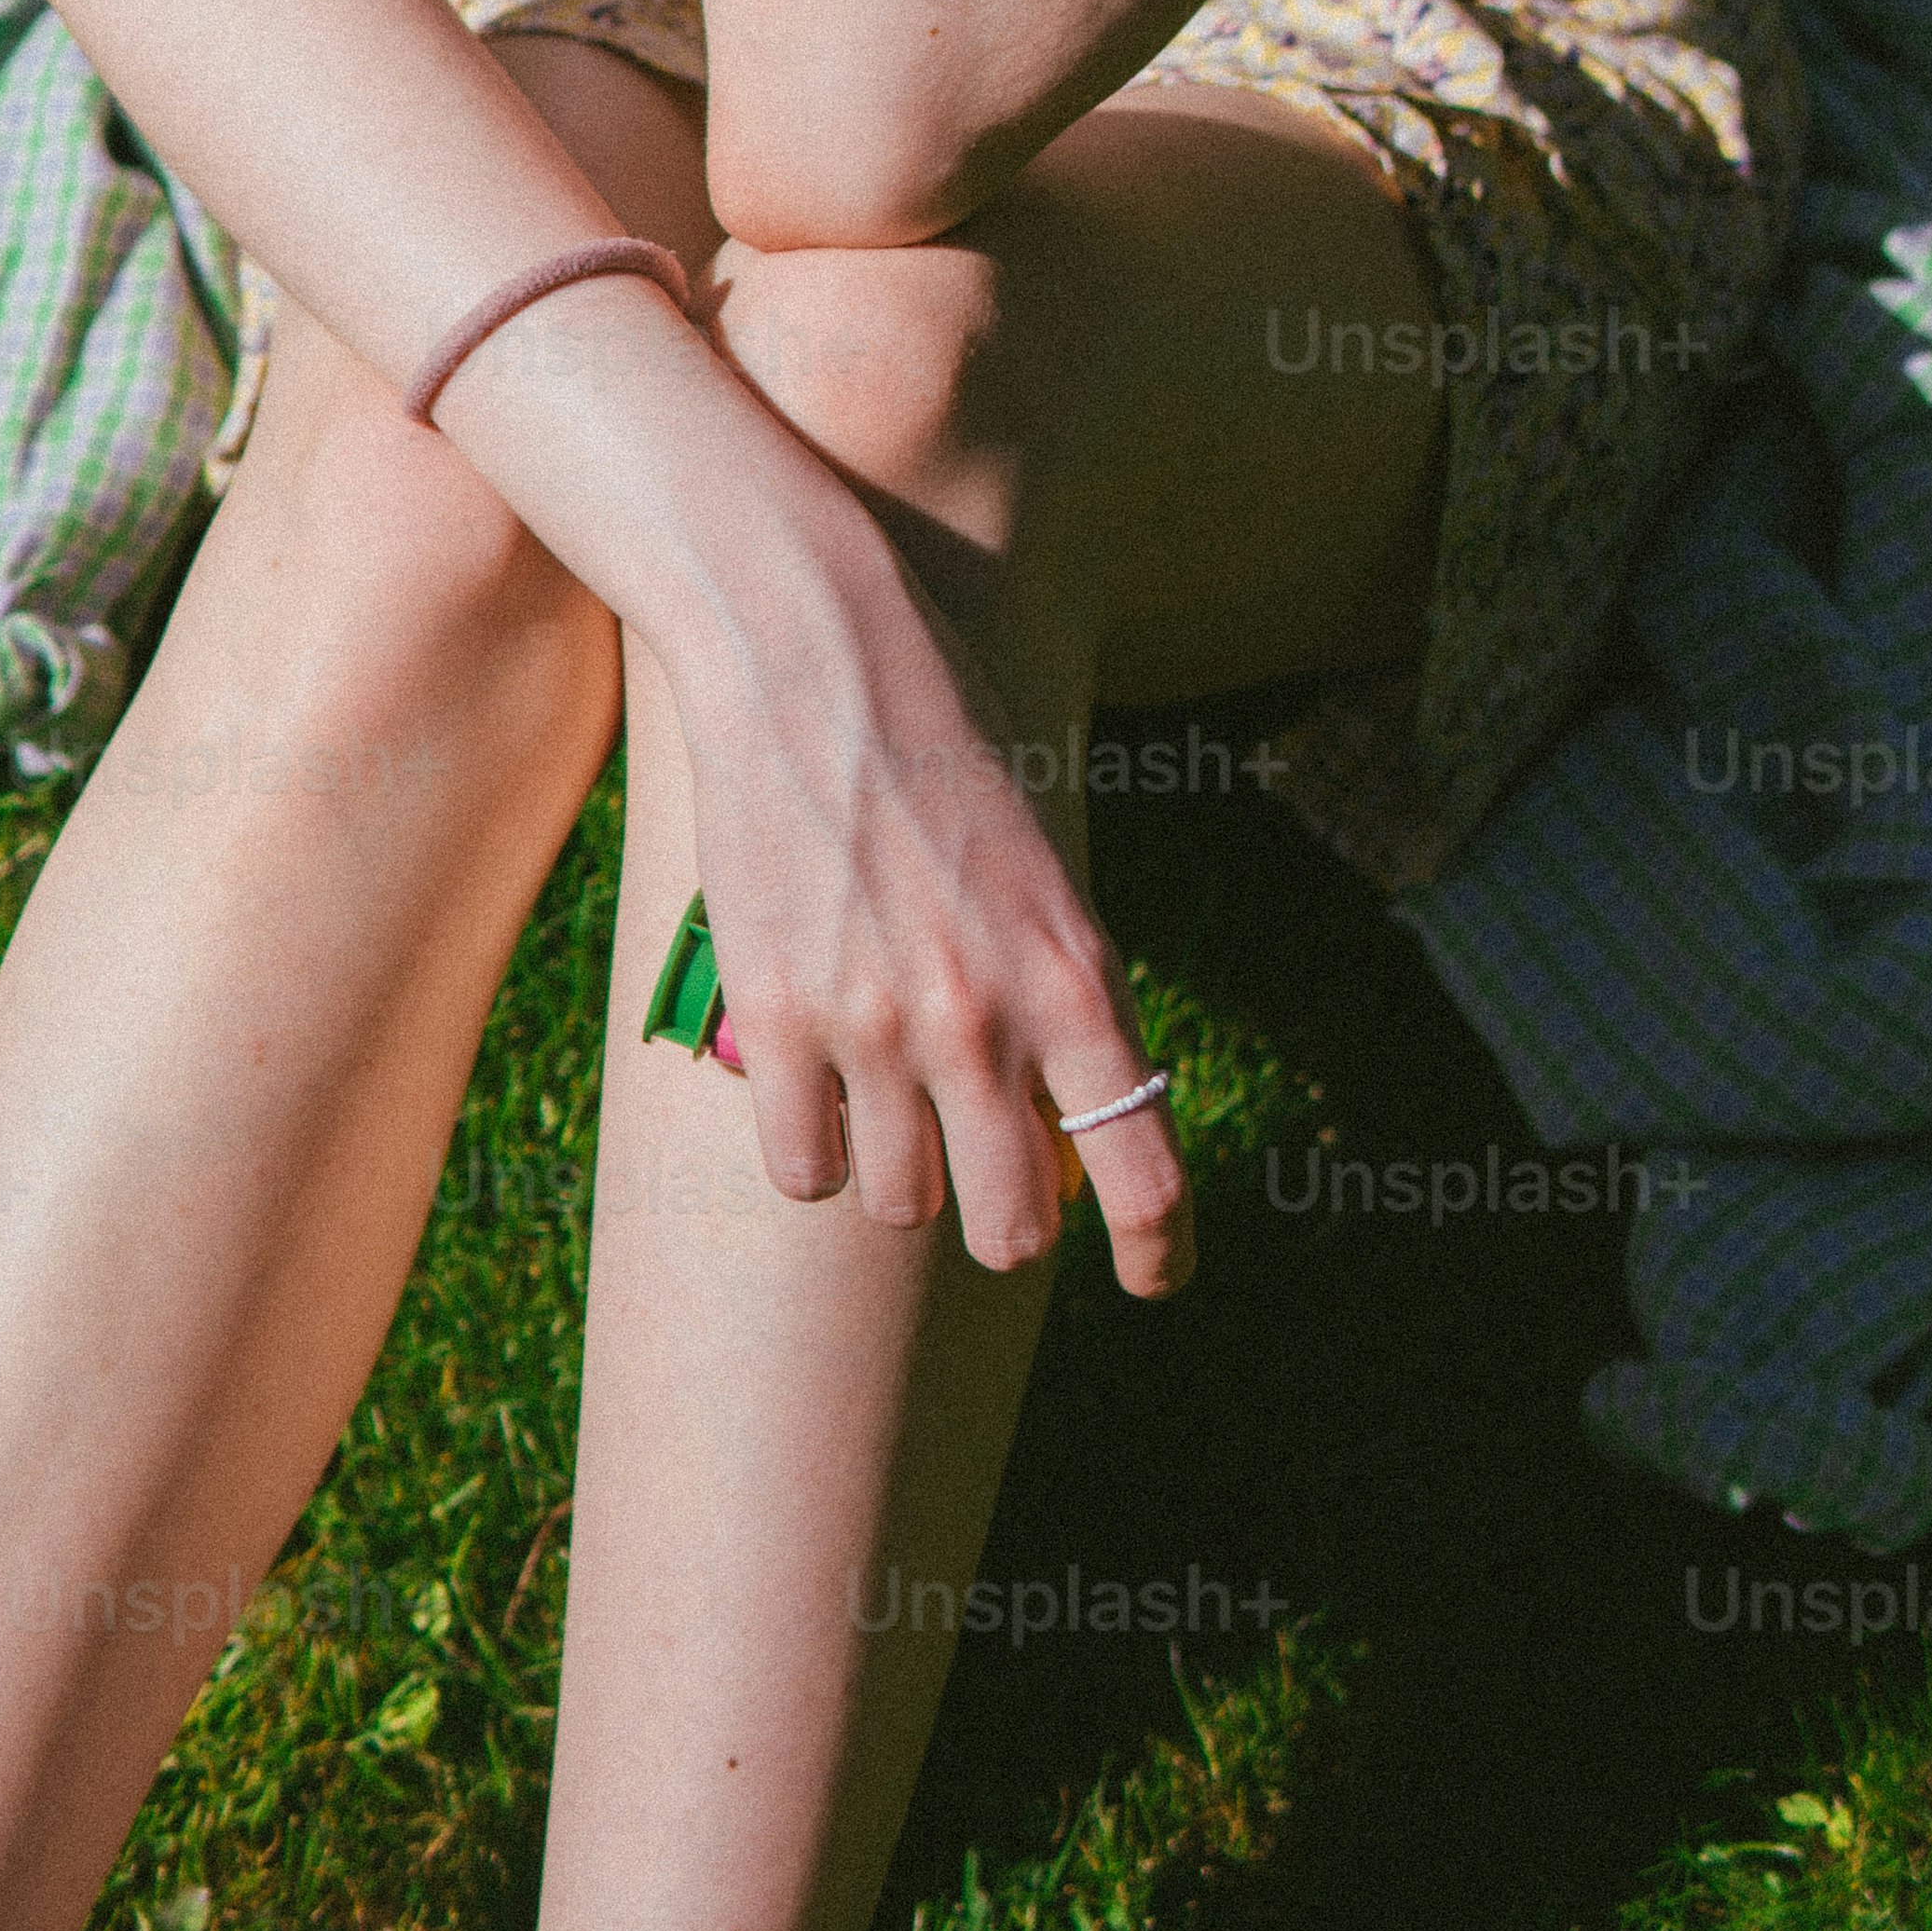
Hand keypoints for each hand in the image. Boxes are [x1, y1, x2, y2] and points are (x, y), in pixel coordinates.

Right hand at [667, 523, 1195, 1297]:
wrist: (810, 650)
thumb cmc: (940, 741)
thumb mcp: (1039, 866)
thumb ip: (1056, 994)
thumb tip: (1061, 1130)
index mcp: (1073, 974)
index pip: (1142, 1170)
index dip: (1157, 1249)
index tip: (1153, 1280)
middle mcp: (981, 1019)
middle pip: (1010, 1231)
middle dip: (1004, 1214)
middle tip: (983, 1164)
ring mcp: (873, 1027)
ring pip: (898, 1203)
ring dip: (900, 1163)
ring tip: (884, 1076)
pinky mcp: (774, 1016)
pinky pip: (802, 1171)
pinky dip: (811, 1146)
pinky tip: (813, 1075)